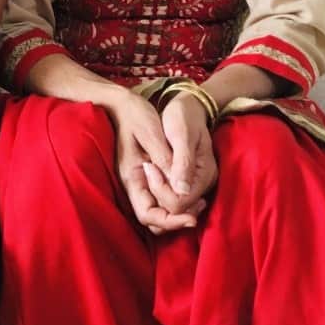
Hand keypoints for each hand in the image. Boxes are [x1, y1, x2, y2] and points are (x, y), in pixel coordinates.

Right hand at [103, 90, 203, 233]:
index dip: (170, 221)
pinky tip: (190, 188)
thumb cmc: (136, 115)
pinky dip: (176, 198)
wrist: (124, 103)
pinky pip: (161, 197)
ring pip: (158, 210)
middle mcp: (134, 184)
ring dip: (178, 210)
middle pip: (153, 220)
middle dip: (176, 218)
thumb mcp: (153, 134)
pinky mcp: (147, 176)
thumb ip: (166, 161)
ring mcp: (139, 181)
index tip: (192, 217)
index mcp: (132, 177)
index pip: (148, 215)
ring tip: (199, 198)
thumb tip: (181, 188)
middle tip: (200, 204)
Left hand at [159, 94, 218, 211]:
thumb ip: (182, 162)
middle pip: (178, 209)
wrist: (188, 107)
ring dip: (158, 192)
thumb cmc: (183, 116)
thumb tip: (181, 190)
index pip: (180, 202)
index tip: (148, 166)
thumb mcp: (181, 134)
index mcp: (205, 174)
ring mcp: (198, 183)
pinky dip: (161, 189)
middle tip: (147, 165)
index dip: (160, 190)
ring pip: (175, 206)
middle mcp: (204, 183)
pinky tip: (154, 171)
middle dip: (158, 192)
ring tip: (150, 167)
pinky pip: (174, 197)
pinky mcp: (190, 181)